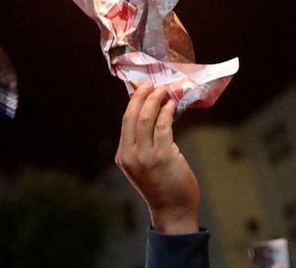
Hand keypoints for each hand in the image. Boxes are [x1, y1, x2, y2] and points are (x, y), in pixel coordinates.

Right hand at [116, 86, 199, 234]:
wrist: (172, 211)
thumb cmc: (161, 186)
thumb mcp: (142, 166)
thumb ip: (142, 145)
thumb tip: (151, 113)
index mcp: (123, 156)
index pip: (125, 121)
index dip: (134, 101)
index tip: (142, 89)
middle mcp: (131, 155)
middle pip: (132, 116)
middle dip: (142, 96)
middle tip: (152, 84)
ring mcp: (146, 156)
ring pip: (147, 118)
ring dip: (156, 100)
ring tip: (165, 91)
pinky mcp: (164, 156)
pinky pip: (164, 126)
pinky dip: (168, 112)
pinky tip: (172, 106)